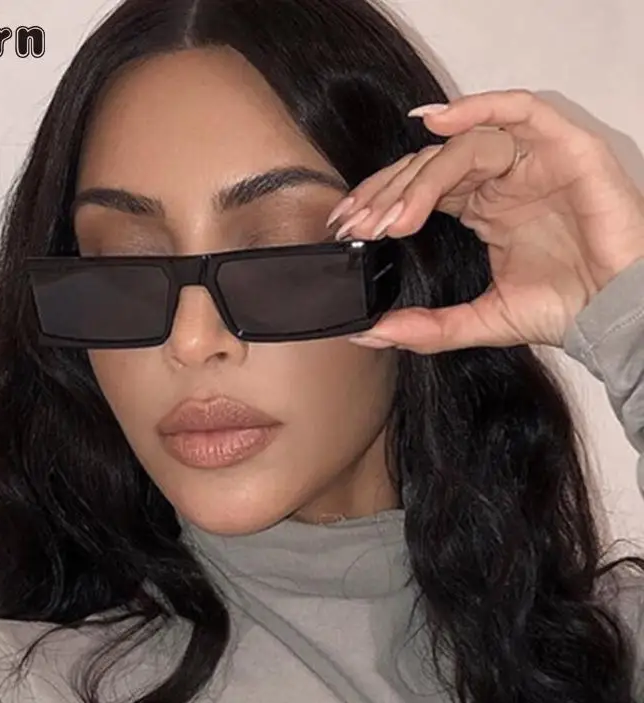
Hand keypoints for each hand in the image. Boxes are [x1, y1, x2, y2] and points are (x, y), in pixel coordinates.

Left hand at [328, 89, 643, 353]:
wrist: (617, 314)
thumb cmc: (562, 308)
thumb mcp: (481, 320)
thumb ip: (426, 327)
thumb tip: (368, 334)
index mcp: (480, 209)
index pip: (418, 189)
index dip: (381, 202)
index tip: (347, 227)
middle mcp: (499, 180)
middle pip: (431, 165)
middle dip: (389, 194)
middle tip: (360, 225)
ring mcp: (530, 161)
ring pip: (463, 146)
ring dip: (422, 177)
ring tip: (393, 218)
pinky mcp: (563, 149)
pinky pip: (519, 111)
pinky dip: (479, 108)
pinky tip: (436, 126)